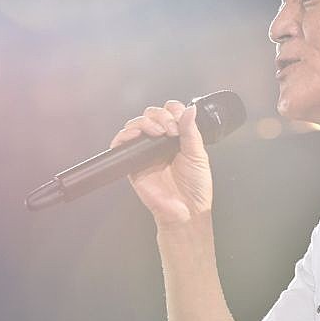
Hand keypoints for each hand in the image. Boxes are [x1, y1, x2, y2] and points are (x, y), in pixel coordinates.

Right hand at [109, 100, 212, 226]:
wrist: (186, 211)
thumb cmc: (195, 189)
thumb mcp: (198, 155)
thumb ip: (191, 131)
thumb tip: (190, 109)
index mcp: (177, 138)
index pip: (169, 112)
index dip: (172, 111)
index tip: (180, 121)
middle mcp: (160, 143)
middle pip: (151, 114)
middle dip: (161, 116)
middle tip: (171, 130)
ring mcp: (145, 152)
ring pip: (136, 124)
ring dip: (145, 122)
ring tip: (158, 133)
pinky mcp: (132, 163)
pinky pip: (121, 144)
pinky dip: (124, 135)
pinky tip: (137, 136)